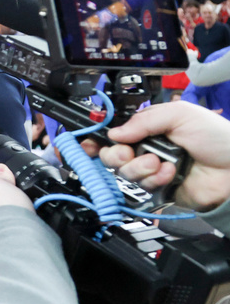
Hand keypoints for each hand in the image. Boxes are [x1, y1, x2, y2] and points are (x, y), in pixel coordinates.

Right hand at [102, 102, 229, 210]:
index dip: (98, 138)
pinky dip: (155, 179)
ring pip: (124, 172)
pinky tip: (171, 173)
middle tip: (128, 153)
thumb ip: (143, 120)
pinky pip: (143, 187)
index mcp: (149, 127)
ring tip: (160, 162)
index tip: (87, 143)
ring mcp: (153, 169)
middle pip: (111, 155)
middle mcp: (147, 148)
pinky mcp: (160, 188)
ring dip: (140, 167)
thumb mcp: (179, 114)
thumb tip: (115, 132)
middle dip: (115, 155)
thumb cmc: (217, 137)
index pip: (115, 132)